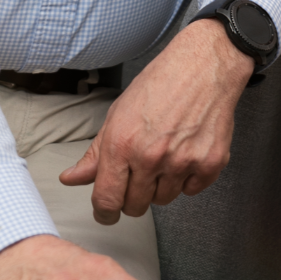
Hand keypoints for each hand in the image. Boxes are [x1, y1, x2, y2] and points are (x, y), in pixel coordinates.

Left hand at [60, 19, 251, 221]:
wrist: (204, 66)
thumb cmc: (160, 84)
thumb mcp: (118, 114)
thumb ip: (95, 153)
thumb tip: (70, 179)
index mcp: (121, 145)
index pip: (107, 200)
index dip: (104, 212)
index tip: (107, 213)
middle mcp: (151, 157)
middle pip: (135, 206)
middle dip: (133, 197)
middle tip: (140, 174)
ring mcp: (182, 162)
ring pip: (164, 199)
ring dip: (161, 186)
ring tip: (166, 156)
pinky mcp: (210, 163)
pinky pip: (191, 191)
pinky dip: (188, 179)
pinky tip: (186, 153)